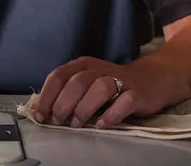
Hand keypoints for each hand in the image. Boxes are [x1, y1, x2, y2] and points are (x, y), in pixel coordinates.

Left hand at [31, 57, 177, 129]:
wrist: (152, 79)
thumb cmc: (113, 84)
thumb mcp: (87, 82)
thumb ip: (65, 93)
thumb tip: (39, 109)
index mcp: (84, 65)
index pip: (59, 75)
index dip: (47, 95)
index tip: (41, 114)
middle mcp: (100, 69)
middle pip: (77, 82)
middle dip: (63, 103)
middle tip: (58, 121)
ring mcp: (121, 80)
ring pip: (100, 88)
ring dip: (84, 108)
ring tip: (77, 124)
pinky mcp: (138, 93)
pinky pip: (125, 102)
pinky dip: (111, 115)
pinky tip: (102, 125)